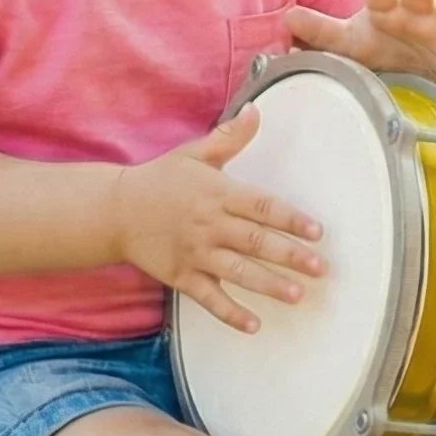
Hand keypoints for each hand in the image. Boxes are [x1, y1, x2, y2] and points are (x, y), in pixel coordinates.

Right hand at [112, 106, 324, 333]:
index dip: (291, 218)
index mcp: (217, 193)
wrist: (115, 210)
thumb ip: (229, 136)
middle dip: (290, 255)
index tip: (317, 231)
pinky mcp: (181, 276)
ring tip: (298, 295)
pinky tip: (253, 325)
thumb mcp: (195, 153)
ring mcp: (195, 253)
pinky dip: (230, 312)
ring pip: (237, 272)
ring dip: (268, 284)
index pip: (262, 206)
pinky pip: (209, 298)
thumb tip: (256, 111)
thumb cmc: (161, 179)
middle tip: (320, 268)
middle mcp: (209, 224)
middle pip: (255, 241)